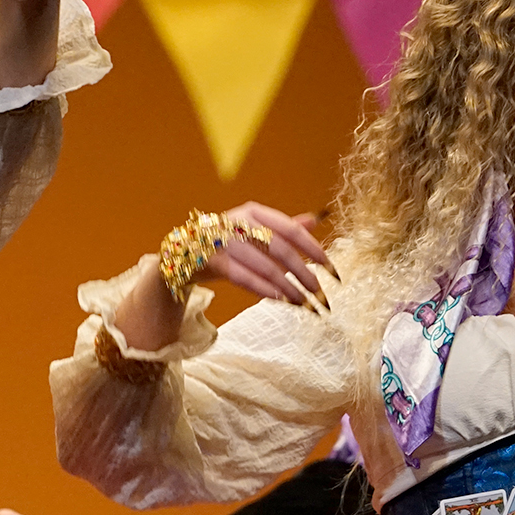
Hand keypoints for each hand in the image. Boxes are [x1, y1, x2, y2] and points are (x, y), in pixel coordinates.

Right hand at [185, 203, 333, 306]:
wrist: (183, 251)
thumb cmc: (226, 240)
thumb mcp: (253, 227)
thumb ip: (283, 226)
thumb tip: (316, 220)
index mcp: (254, 212)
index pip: (291, 230)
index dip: (314, 249)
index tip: (331, 268)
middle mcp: (239, 223)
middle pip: (281, 250)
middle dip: (304, 274)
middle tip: (321, 293)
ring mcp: (224, 243)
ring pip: (265, 268)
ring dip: (288, 288)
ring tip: (305, 303)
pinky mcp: (213, 263)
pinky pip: (245, 279)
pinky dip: (266, 291)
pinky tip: (283, 300)